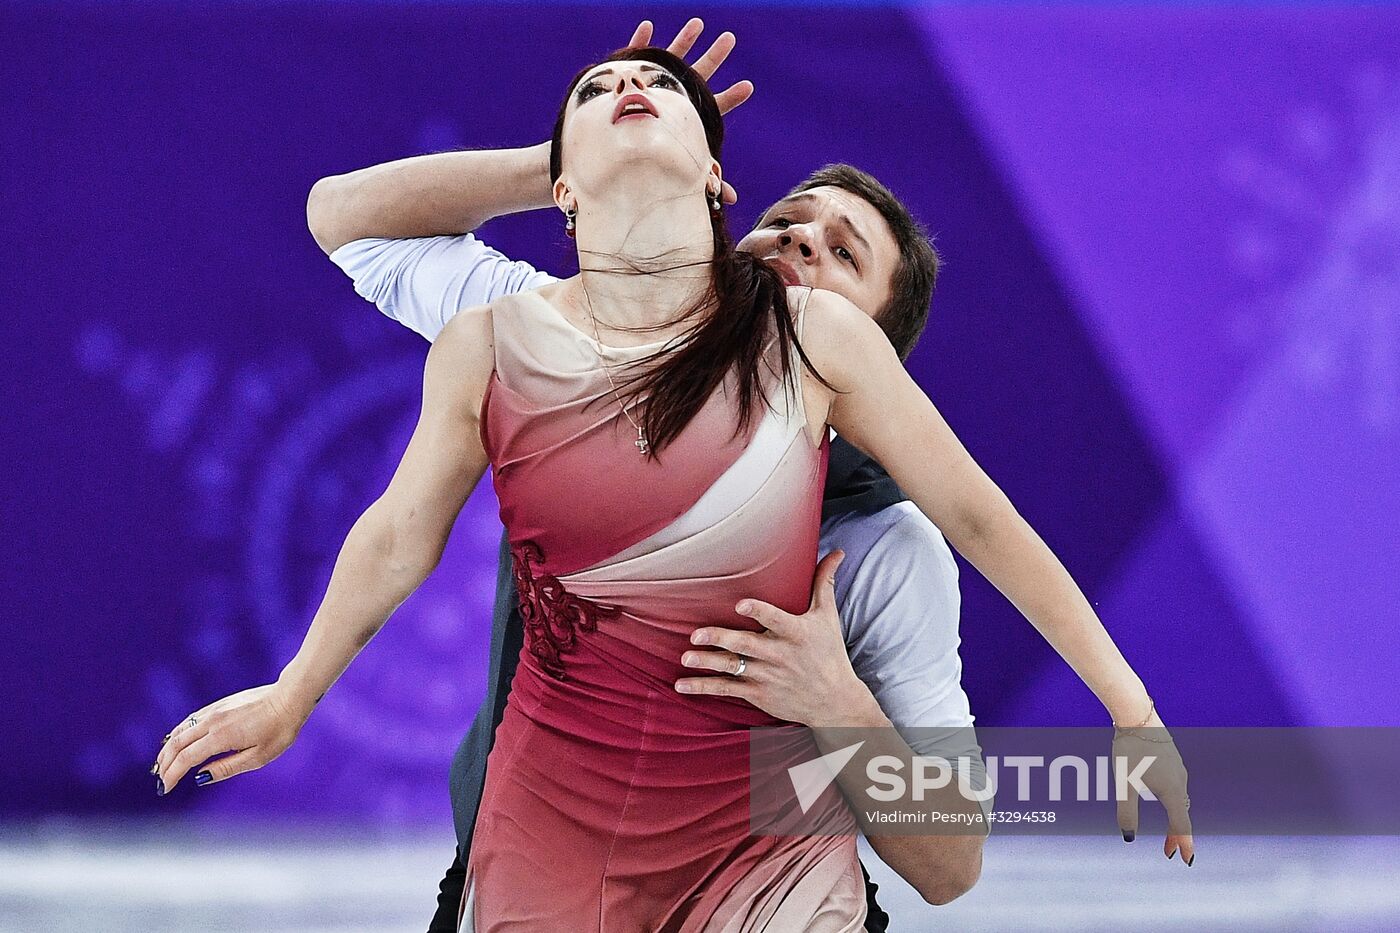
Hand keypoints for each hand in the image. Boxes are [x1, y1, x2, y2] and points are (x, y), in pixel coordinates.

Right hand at [152, 683, 309, 794]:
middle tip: (159, 780)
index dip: (172, 775)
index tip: (164, 789)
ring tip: (161, 764)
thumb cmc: (279, 730)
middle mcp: (212, 721)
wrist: (290, 698)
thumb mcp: (257, 757)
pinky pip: (191, 720)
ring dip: (168, 748)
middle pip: (177, 744)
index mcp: (220, 737)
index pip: (186, 759)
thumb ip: (226, 768)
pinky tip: (176, 740)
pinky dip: (179, 733)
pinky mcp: (220, 704)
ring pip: (182, 730)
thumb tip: (200, 778)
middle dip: (164, 763)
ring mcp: (215, 710)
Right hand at [627, 17, 752, 204]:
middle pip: (699, 75)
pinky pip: (634, 58)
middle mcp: (675, 98)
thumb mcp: (677, 168)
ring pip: (671, 60)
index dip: (731, 97)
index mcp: (688, 117)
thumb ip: (705, 177)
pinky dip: (640, 43)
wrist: (608, 155)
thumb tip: (732, 200)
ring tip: (698, 23)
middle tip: (730, 39)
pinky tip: (648, 27)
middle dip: (714, 56)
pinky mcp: (630, 81)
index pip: (714, 106)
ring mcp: (654, 87)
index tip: (749, 86)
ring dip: (683, 41)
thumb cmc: (646, 164)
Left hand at [675, 550, 866, 724]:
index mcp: (796, 633)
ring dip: (708, 663)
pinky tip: (682, 685)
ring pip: (733, 668)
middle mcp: (780, 655)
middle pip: (747, 645)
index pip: (776, 620)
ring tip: (686, 657)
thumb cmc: (829, 653)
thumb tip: (836, 552)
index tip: (740, 604)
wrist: (834, 702)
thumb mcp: (828, 617)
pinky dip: (704, 688)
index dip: (759, 612)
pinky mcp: (758, 694)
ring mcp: (767, 676)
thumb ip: (824, 583)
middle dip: (721, 639)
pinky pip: (728, 690)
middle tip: (696, 634)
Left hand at [1112, 720, 1195, 865]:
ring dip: (1175, 817)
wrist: (1136, 716)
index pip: (1181, 824)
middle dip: (1176, 834)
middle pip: (1182, 814)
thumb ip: (1127, 812)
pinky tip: (1164, 800)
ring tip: (1168, 831)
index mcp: (1172, 791)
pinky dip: (1173, 801)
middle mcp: (1181, 781)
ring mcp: (1179, 769)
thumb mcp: (1124, 784)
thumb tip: (1128, 837)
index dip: (1183, 843)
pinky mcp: (1173, 759)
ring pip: (1180, 799)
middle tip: (1169, 851)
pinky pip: (1177, 786)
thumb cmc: (1129, 750)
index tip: (1186, 860)